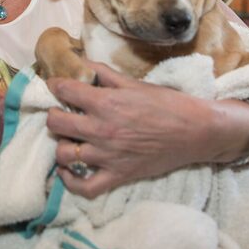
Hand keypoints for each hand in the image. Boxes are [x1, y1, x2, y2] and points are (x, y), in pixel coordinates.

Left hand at [46, 61, 231, 198]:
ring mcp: (107, 156)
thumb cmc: (166, 104)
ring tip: (68, 138)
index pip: (64, 90)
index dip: (55, 85)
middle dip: (53, 114)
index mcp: (105, 103)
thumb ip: (104, 73)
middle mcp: (101, 130)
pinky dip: (70, 181)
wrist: (195, 131)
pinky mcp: (117, 176)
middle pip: (55, 123)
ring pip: (64, 154)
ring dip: (61, 144)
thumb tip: (81, 62)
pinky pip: (84, 187)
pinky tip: (68, 170)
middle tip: (61, 111)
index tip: (55, 85)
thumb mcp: (134, 82)